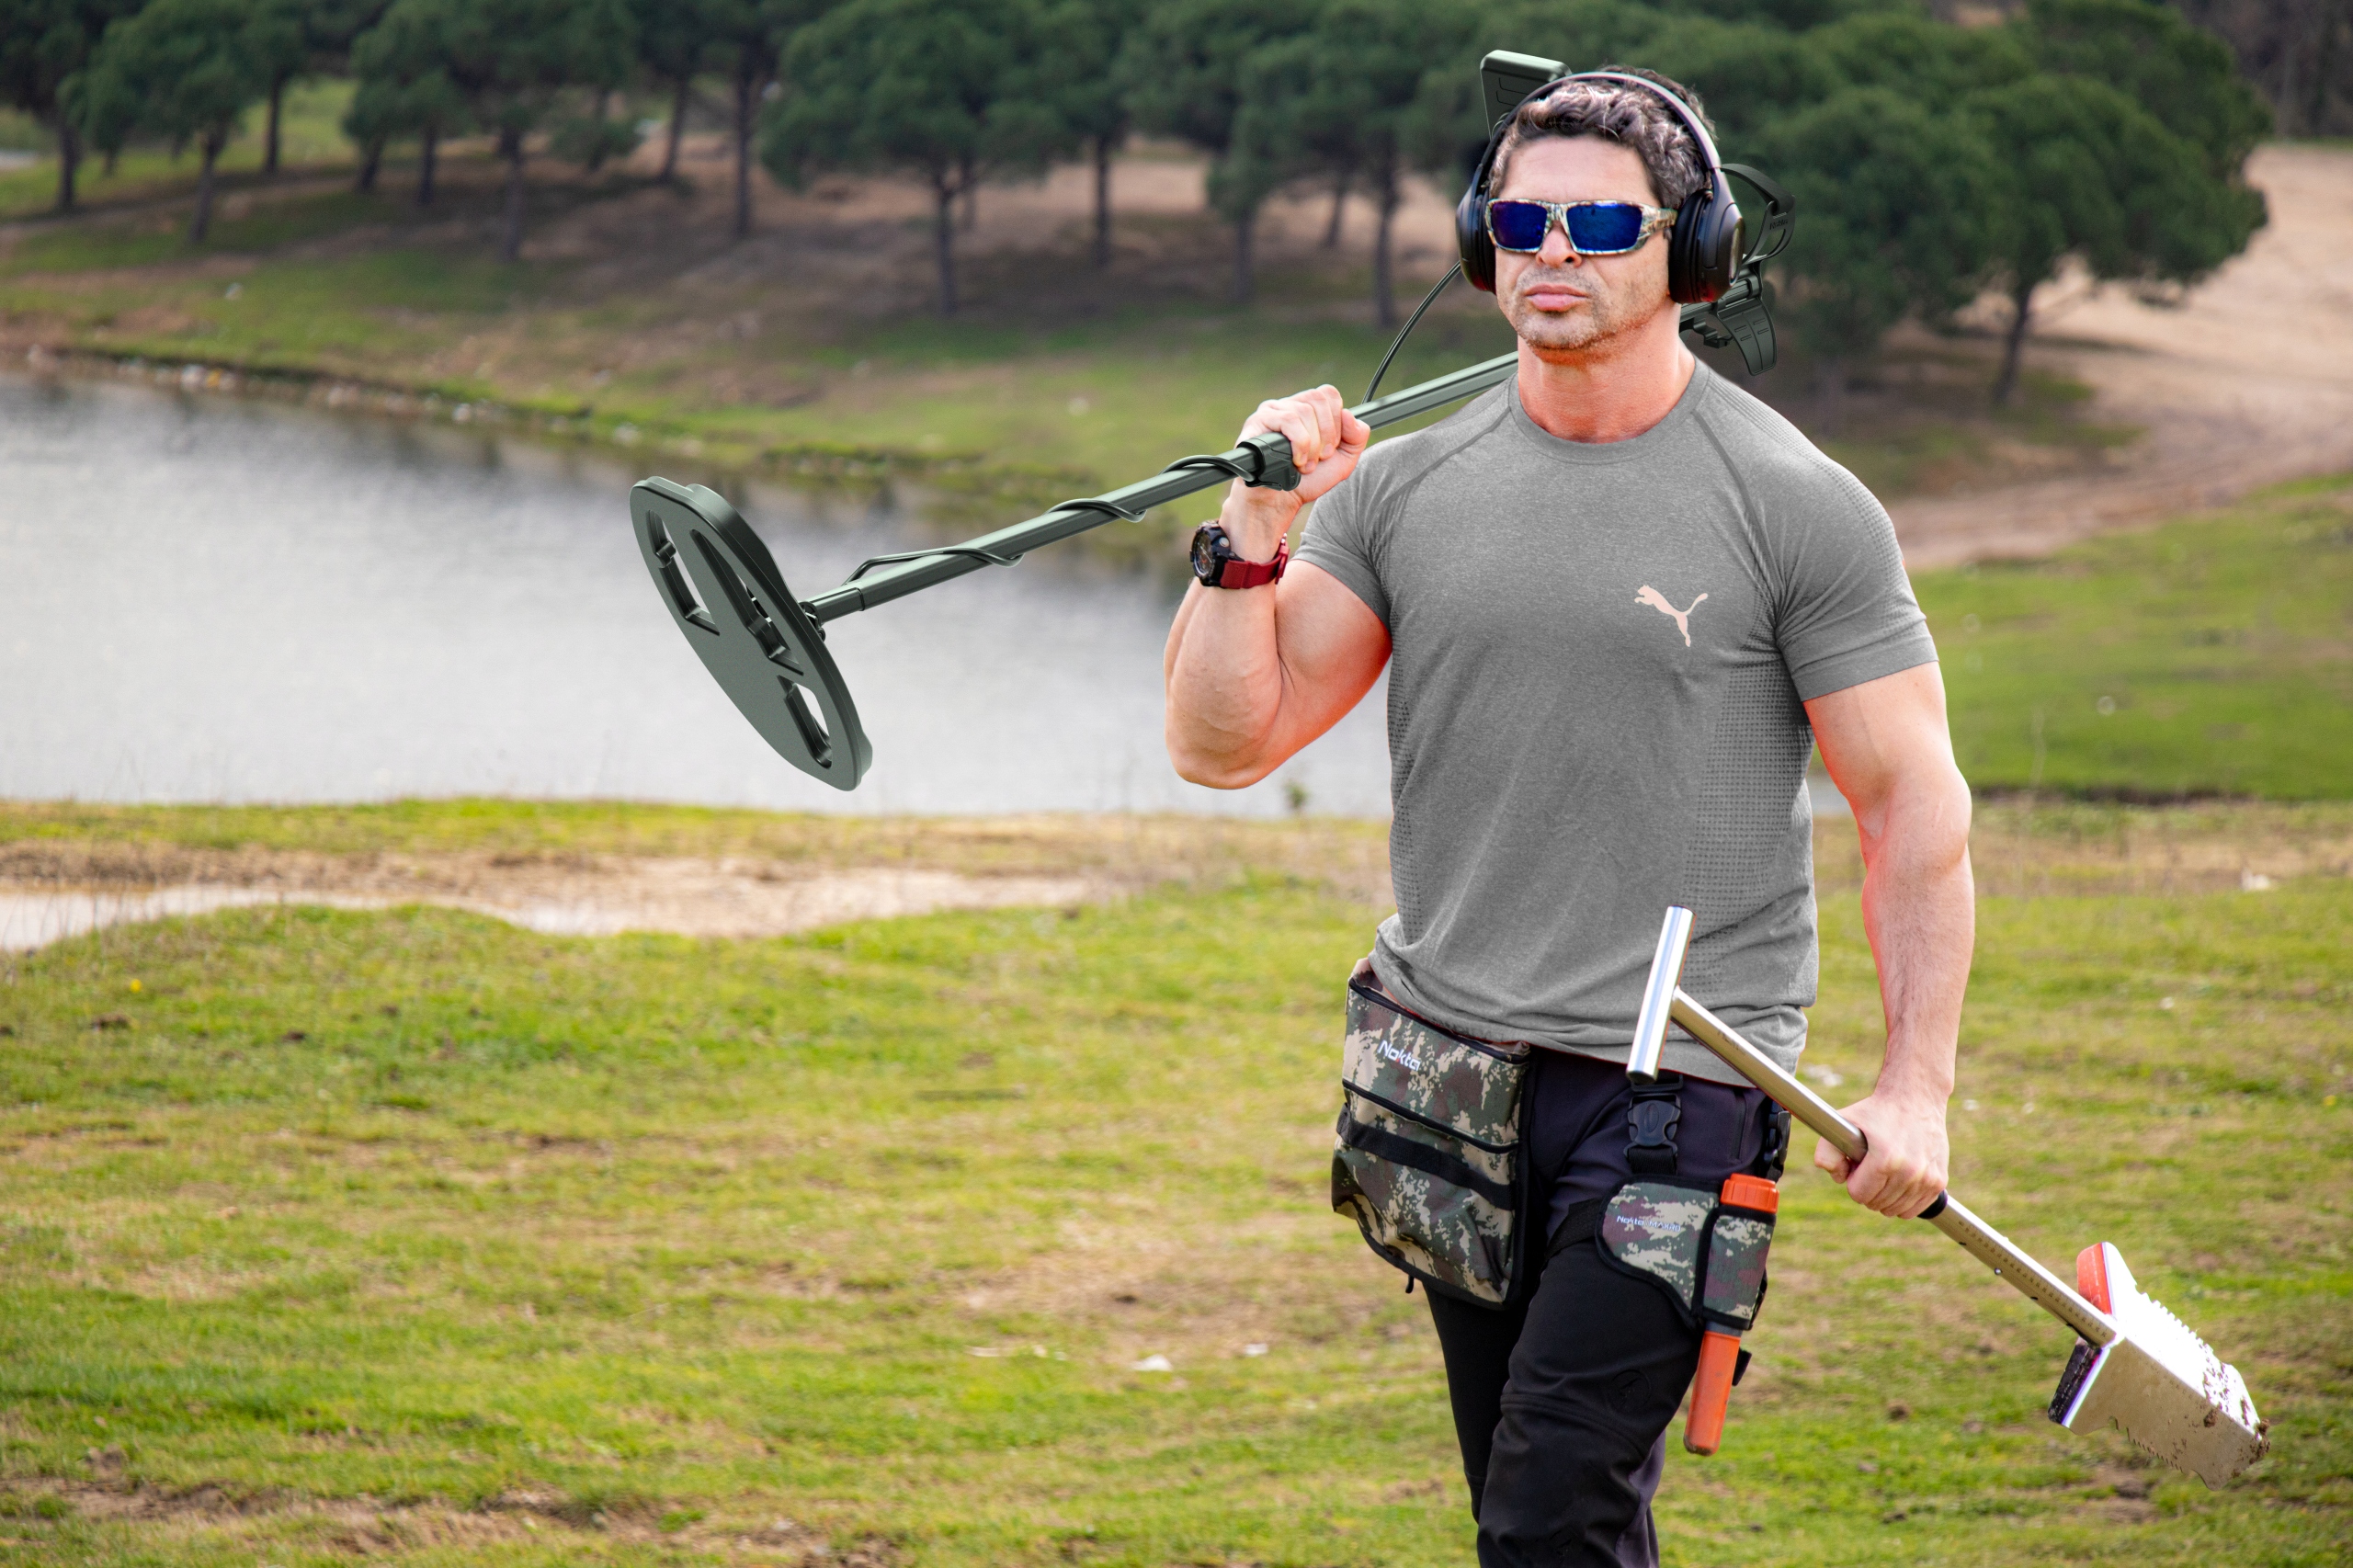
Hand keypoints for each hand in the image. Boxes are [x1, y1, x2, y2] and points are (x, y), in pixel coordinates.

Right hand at [1237, 385, 1369, 506]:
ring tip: (1306, 465)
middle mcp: (1289, 405)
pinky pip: (1287, 420)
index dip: (1336, 419)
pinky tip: (1296, 461)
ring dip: (1312, 444)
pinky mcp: (1257, 421)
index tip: (1331, 447)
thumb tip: (1348, 414)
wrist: (1282, 501)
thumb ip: (1357, 436)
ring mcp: (1271, 411)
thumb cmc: (1308, 480)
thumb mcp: (1343, 460)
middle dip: (1327, 432)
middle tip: (1321, 457)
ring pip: (1303, 410)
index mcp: (1308, 409)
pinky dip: (1299, 443)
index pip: (1328, 393)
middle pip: (1317, 397)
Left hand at [1813, 1090, 1948, 1218]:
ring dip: (1885, 1195)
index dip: (1853, 1181)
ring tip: (1886, 1169)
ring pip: (1895, 1210)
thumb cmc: (1877, 1111)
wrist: (1916, 1098)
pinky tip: (1898, 1181)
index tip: (1857, 1165)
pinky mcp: (1939, 1182)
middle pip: (1876, 1203)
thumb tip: (1838, 1178)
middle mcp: (1910, 1171)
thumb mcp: (1845, 1121)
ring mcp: (1927, 1178)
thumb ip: (1827, 1151)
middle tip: (1871, 1165)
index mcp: (1885, 1159)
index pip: (1859, 1194)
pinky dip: (1902, 1202)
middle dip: (1868, 1187)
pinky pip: (1914, 1210)